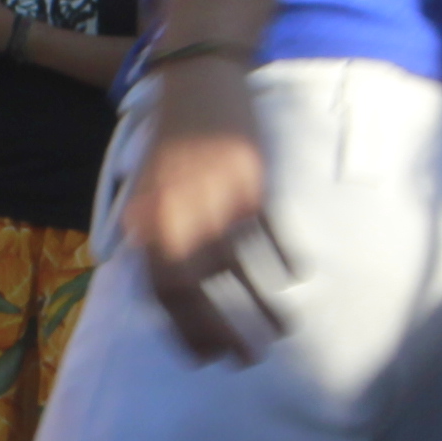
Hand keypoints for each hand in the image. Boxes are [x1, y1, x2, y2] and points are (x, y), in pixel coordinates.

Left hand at [120, 63, 280, 363]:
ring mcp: (215, 201)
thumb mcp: (145, 192)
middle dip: (222, 330)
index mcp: (146, 222)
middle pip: (199, 290)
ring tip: (279, 332)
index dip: (183, 330)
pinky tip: (296, 279)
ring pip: (241, 269)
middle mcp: (178, 217)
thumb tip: (169, 292)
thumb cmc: (169, 142)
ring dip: (262, 307)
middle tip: (244, 359)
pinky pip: (271, 235)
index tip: (203, 357)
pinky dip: (285, 261)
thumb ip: (152, 238)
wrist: (195, 81)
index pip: (162, 292)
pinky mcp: (250, 184)